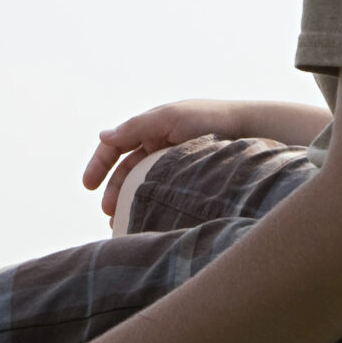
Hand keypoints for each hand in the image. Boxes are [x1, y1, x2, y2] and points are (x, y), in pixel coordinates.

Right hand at [82, 99, 256, 218]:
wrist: (252, 130)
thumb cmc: (212, 120)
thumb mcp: (170, 118)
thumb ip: (135, 128)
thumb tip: (103, 136)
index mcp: (151, 127)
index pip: (115, 145)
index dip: (99, 164)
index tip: (88, 186)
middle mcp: (160, 144)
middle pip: (126, 169)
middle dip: (113, 190)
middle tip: (108, 212)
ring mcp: (174, 162)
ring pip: (143, 184)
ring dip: (130, 201)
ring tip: (123, 224)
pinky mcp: (188, 177)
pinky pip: (163, 193)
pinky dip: (151, 205)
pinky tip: (148, 220)